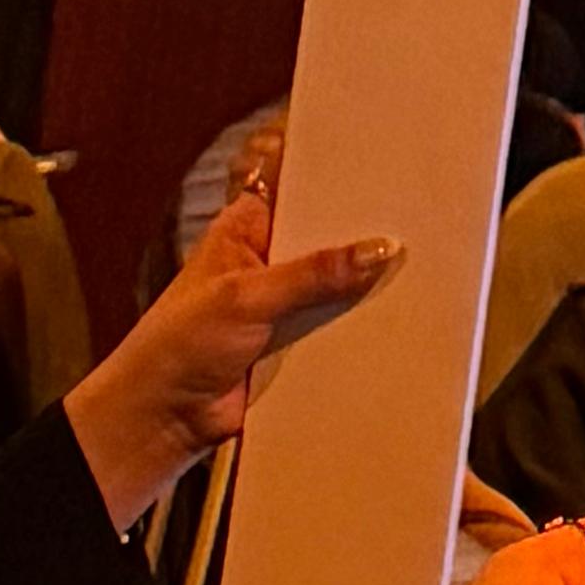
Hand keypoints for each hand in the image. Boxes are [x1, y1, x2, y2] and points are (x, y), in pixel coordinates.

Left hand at [62, 184, 400, 531]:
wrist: (163, 420)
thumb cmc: (178, 346)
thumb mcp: (245, 298)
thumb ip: (313, 274)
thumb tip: (380, 249)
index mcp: (247, 228)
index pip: (298, 185)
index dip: (337, 175)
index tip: (388, 164)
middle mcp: (270, 260)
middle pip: (329, 236)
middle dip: (364, 235)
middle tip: (415, 222)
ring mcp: (287, 303)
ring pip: (340, 285)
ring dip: (366, 286)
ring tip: (421, 267)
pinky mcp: (301, 343)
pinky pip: (342, 328)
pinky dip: (363, 327)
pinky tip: (403, 317)